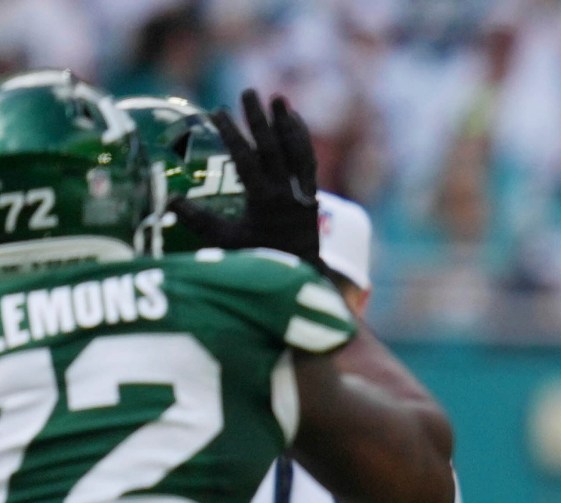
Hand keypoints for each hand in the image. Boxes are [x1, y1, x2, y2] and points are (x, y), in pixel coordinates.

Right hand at [173, 91, 321, 265]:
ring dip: (287, 123)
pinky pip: (308, 160)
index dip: (232, 135)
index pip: (246, 161)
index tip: (217, 111)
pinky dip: (301, 139)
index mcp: (264, 201)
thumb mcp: (226, 242)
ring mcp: (303, 191)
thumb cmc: (258, 258)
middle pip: (274, 149)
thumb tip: (168, 200)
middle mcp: (287, 193)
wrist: (301, 273)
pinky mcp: (312, 192)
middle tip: (248, 92)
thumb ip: (198, 220)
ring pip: (297, 151)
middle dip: (260, 119)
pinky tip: (294, 120)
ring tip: (278, 98)